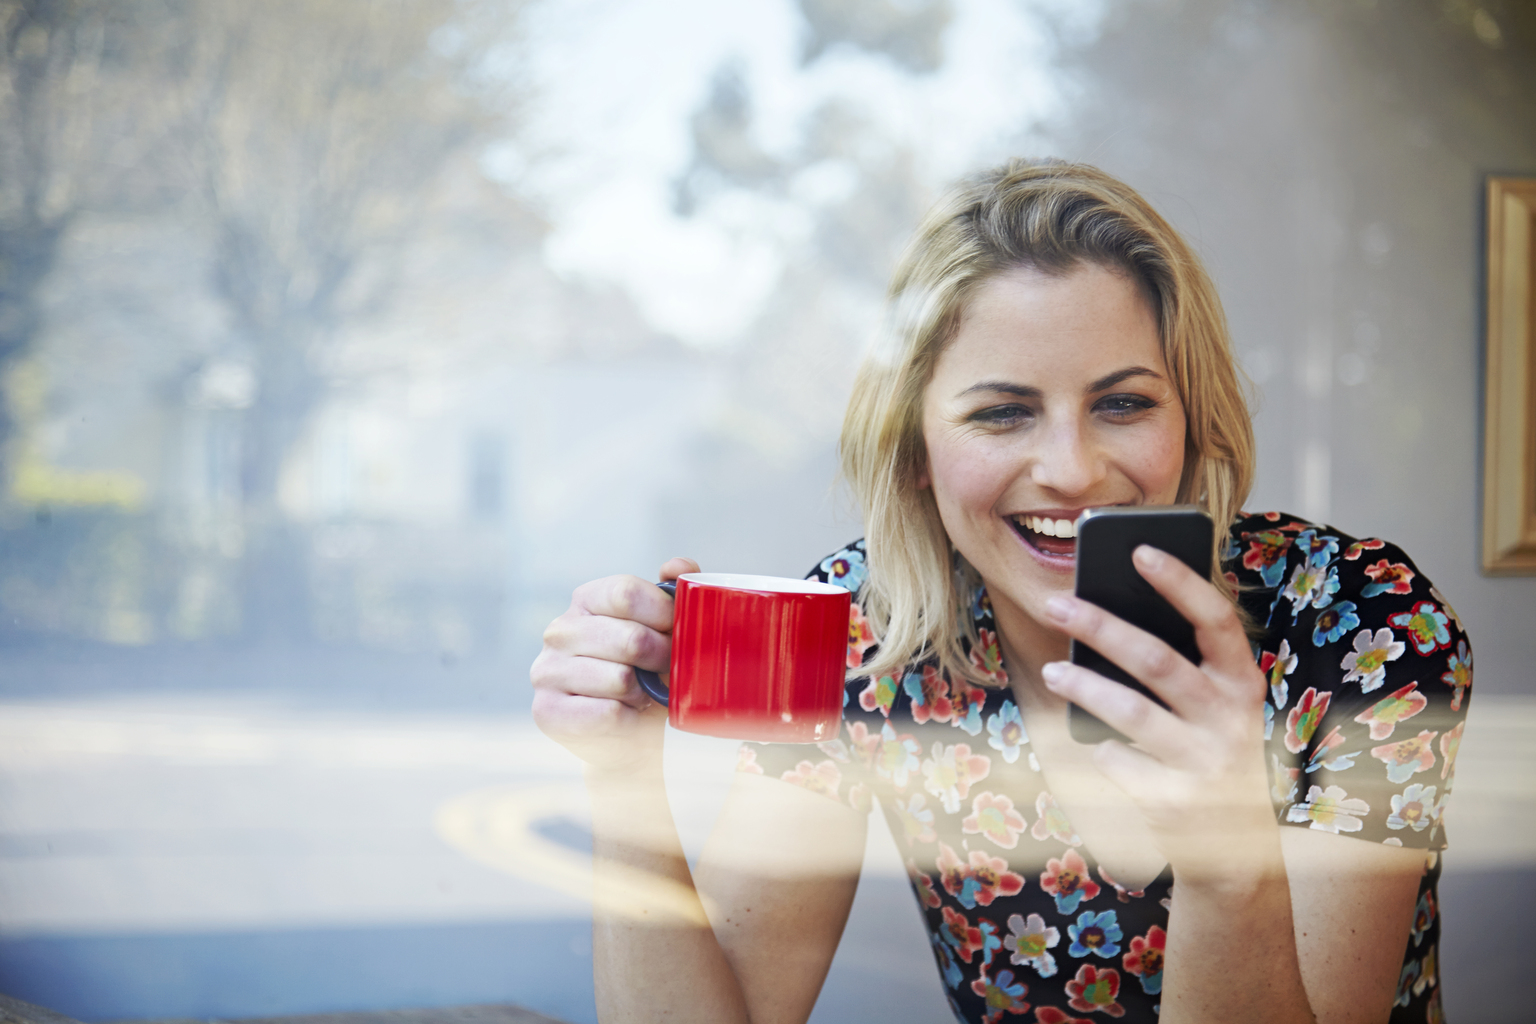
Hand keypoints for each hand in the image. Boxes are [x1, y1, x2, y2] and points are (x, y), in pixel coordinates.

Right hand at [531, 557, 698, 775]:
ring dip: (644, 694)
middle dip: (662, 659)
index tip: (679, 631)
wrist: (630, 736)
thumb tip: (678, 566)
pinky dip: (630, 720)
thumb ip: (674, 592)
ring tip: (643, 696)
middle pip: (630, 639)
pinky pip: (608, 713)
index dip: (663, 613)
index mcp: (586, 600)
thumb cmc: (650, 674)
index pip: (626, 592)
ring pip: (621, 680)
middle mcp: (559, 631)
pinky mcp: (546, 712)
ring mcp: (547, 671)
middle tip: (669, 671)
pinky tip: (627, 716)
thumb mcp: (664, 629)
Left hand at [1039, 545, 1278, 887]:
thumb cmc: (1215, 757)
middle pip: (1157, 660)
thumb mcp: (1219, 710)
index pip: (1216, 620)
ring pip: (1130, 712)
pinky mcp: (1175, 802)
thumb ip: (1186, 669)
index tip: (1139, 550)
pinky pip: (1117, 760)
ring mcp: (1204, 764)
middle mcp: (1231, 721)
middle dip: (1100, 626)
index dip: (1179, 583)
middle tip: (1055, 604)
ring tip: (1053, 670)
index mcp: (1244, 685)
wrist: (1239, 855)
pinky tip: (1096, 742)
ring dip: (1084, 685)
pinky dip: (1100, 749)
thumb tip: (1116, 615)